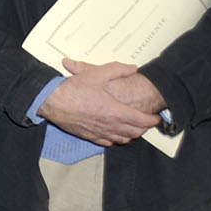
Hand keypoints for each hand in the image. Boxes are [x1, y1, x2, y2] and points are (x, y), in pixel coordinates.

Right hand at [38, 59, 160, 145]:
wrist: (53, 102)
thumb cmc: (73, 89)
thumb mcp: (97, 74)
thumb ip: (118, 69)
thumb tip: (133, 68)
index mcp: (116, 111)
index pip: (142, 120)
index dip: (152, 120)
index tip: (157, 117)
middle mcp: (110, 125)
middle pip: (135, 132)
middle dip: (144, 128)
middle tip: (147, 121)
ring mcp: (100, 132)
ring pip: (123, 139)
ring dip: (132, 134)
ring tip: (134, 127)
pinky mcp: (90, 136)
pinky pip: (109, 142)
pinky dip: (117, 139)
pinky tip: (115, 133)